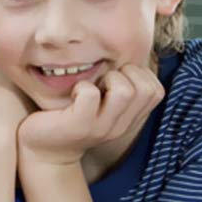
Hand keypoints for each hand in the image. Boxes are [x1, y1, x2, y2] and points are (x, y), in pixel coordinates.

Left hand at [17, 64, 163, 166]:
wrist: (45, 150)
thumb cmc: (74, 116)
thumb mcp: (104, 104)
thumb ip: (120, 86)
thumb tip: (128, 50)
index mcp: (130, 119)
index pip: (157, 91)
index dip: (140, 75)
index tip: (118, 78)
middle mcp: (121, 125)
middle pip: (146, 89)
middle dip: (127, 73)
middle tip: (105, 81)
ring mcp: (102, 128)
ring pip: (125, 91)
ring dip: (108, 78)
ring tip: (94, 86)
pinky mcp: (80, 126)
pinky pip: (90, 94)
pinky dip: (81, 86)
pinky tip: (74, 94)